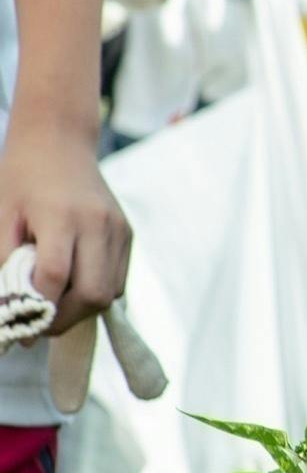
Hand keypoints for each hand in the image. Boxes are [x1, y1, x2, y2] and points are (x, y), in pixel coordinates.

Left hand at [0, 126, 129, 336]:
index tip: (20, 329)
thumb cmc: (20, 179)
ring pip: (110, 293)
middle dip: (64, 319)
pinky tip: (72, 287)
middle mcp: (99, 224)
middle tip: (39, 326)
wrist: (59, 143)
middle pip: (92, 293)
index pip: (56, 276)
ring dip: (81, 310)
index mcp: (62, 216)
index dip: (37, 308)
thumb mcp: (0, 216)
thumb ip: (5, 263)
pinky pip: (118, 280)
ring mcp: (119, 230)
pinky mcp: (128, 235)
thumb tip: (7, 307)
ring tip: (54, 306)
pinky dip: (95, 294)